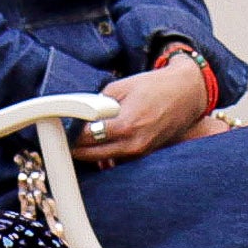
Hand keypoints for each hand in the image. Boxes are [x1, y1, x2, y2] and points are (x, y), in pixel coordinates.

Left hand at [71, 64, 215, 164]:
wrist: (186, 94)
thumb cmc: (154, 86)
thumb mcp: (119, 87)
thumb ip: (96, 104)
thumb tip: (77, 116)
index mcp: (125, 125)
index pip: (85, 138)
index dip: (69, 133)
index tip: (61, 128)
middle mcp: (133, 145)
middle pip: (90, 155)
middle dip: (75, 147)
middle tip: (65, 137)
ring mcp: (140, 153)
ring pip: (103, 161)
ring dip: (89, 153)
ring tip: (80, 140)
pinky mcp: (144, 155)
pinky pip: (117, 159)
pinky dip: (105, 154)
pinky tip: (100, 143)